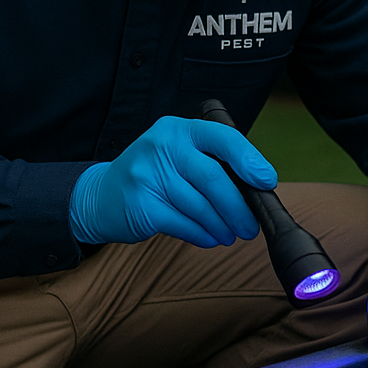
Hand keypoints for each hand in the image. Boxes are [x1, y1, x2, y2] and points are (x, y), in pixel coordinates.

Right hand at [68, 116, 275, 248]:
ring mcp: (147, 175)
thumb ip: (212, 162)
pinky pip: (184, 225)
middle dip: (238, 207)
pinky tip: (211, 238)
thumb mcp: (178, 154)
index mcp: (178, 128)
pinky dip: (203, 235)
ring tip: (231, 235)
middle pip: (213, 178)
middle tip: (250, 226)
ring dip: (222, 225)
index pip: (222, 138)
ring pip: (200, 206)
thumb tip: (257, 187)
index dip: (249, 160)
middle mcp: (161, 146)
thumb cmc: (154, 175)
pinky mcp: (141, 206)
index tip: (267, 181)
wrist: (100, 196)